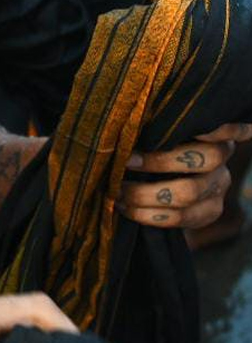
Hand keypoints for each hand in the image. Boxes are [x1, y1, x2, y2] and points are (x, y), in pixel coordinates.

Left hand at [119, 123, 251, 228]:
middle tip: (125, 162)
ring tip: (117, 191)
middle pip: (202, 159)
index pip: (225, 127)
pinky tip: (125, 208)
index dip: (212, 129)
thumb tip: (130, 125)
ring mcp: (220, 185)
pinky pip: (179, 218)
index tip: (175, 126)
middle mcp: (223, 156)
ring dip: (145, 194)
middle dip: (157, 162)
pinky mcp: (211, 211)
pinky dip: (147, 215)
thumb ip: (158, 128)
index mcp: (214, 130)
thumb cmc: (157, 143)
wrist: (171, 182)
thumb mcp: (162, 131)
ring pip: (187, 193)